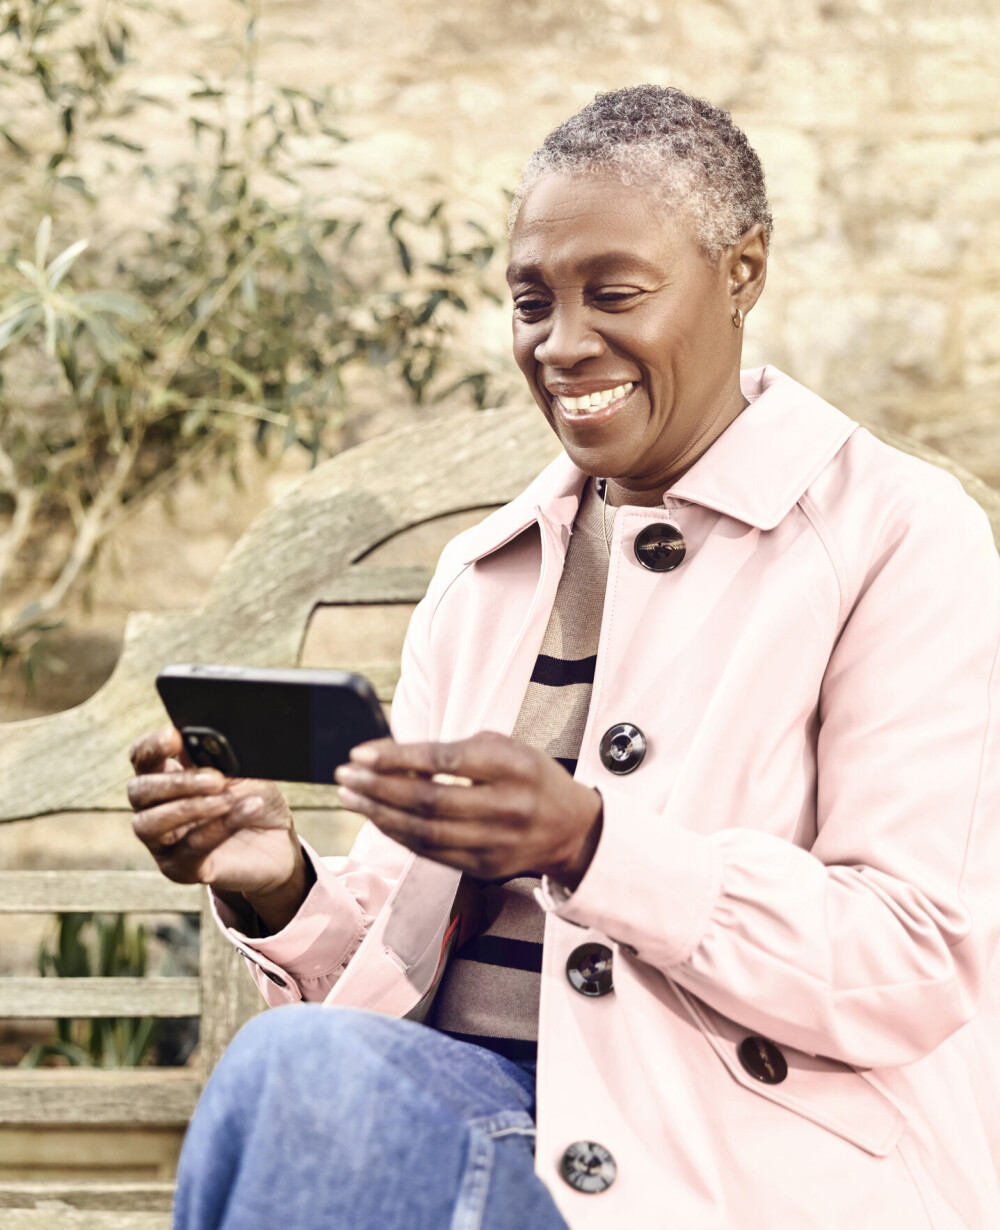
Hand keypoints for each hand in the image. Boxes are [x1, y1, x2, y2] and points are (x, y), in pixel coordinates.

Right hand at [127, 725, 308, 930]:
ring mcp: (163, 843)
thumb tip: (205, 743)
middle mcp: (155, 810)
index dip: (151, 746)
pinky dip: (219, 826)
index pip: (142, 758)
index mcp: (167, 777)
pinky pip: (191, 847)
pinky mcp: (182, 869)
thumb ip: (220, 759)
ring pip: (150, 823)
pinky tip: (246, 809)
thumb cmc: (254, 799)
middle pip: (139, 791)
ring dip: (190, 807)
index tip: (174, 736)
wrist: (279, 842)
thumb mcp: (244, 772)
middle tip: (215, 778)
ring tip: (227, 798)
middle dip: (175, 782)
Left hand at [334, 731, 602, 888]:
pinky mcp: (485, 869)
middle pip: (429, 801)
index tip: (361, 753)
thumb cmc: (529, 776)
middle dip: (378, 788)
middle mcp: (507, 807)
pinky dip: (399, 835)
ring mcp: (496, 844)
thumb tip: (389, 758)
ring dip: (379, 814)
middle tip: (345, 776)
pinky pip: (430, 853)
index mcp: (514, 766)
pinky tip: (377, 818)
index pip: (445, 761)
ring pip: (424, 832)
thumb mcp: (504, 747)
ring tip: (351, 796)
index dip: (398, 758)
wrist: (571, 828)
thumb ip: (453, 751)